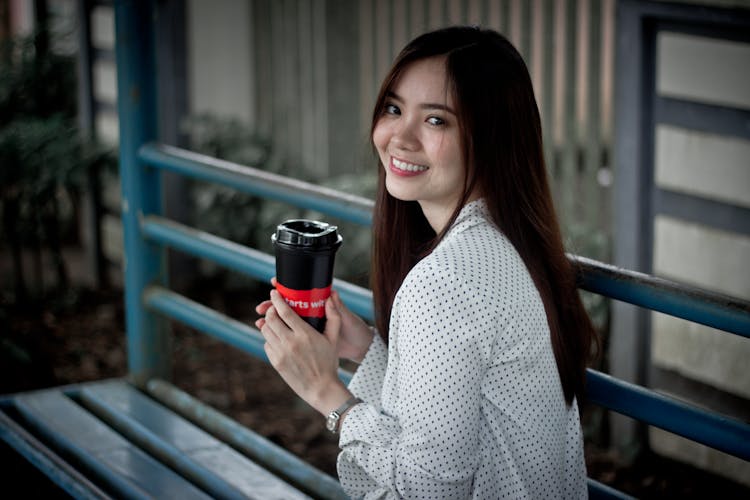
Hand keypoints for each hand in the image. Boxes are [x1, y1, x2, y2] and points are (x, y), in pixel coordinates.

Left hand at [256, 279, 373, 362]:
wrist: (321, 388)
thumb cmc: (329, 362)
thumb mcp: (334, 339)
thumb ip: (334, 317)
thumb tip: (331, 298)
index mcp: (304, 334)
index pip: (284, 312)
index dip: (277, 300)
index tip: (274, 292)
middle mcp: (290, 343)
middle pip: (271, 319)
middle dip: (270, 310)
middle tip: (273, 307)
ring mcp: (281, 353)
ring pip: (266, 331)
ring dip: (268, 323)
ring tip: (275, 322)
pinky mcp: (276, 362)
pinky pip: (267, 344)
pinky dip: (270, 339)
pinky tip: (278, 339)